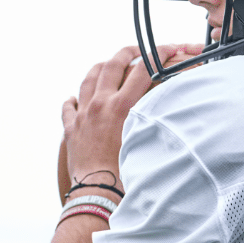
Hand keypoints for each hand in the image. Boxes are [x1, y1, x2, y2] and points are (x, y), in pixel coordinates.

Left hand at [59, 44, 202, 199]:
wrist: (97, 193)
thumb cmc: (125, 174)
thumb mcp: (148, 139)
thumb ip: (158, 119)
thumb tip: (174, 106)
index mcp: (121, 107)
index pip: (144, 70)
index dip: (158, 55)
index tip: (168, 49)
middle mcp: (99, 105)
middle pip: (113, 64)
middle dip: (129, 52)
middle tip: (139, 50)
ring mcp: (83, 115)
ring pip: (88, 79)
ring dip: (101, 68)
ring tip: (108, 65)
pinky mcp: (71, 129)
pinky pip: (69, 107)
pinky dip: (75, 100)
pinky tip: (78, 100)